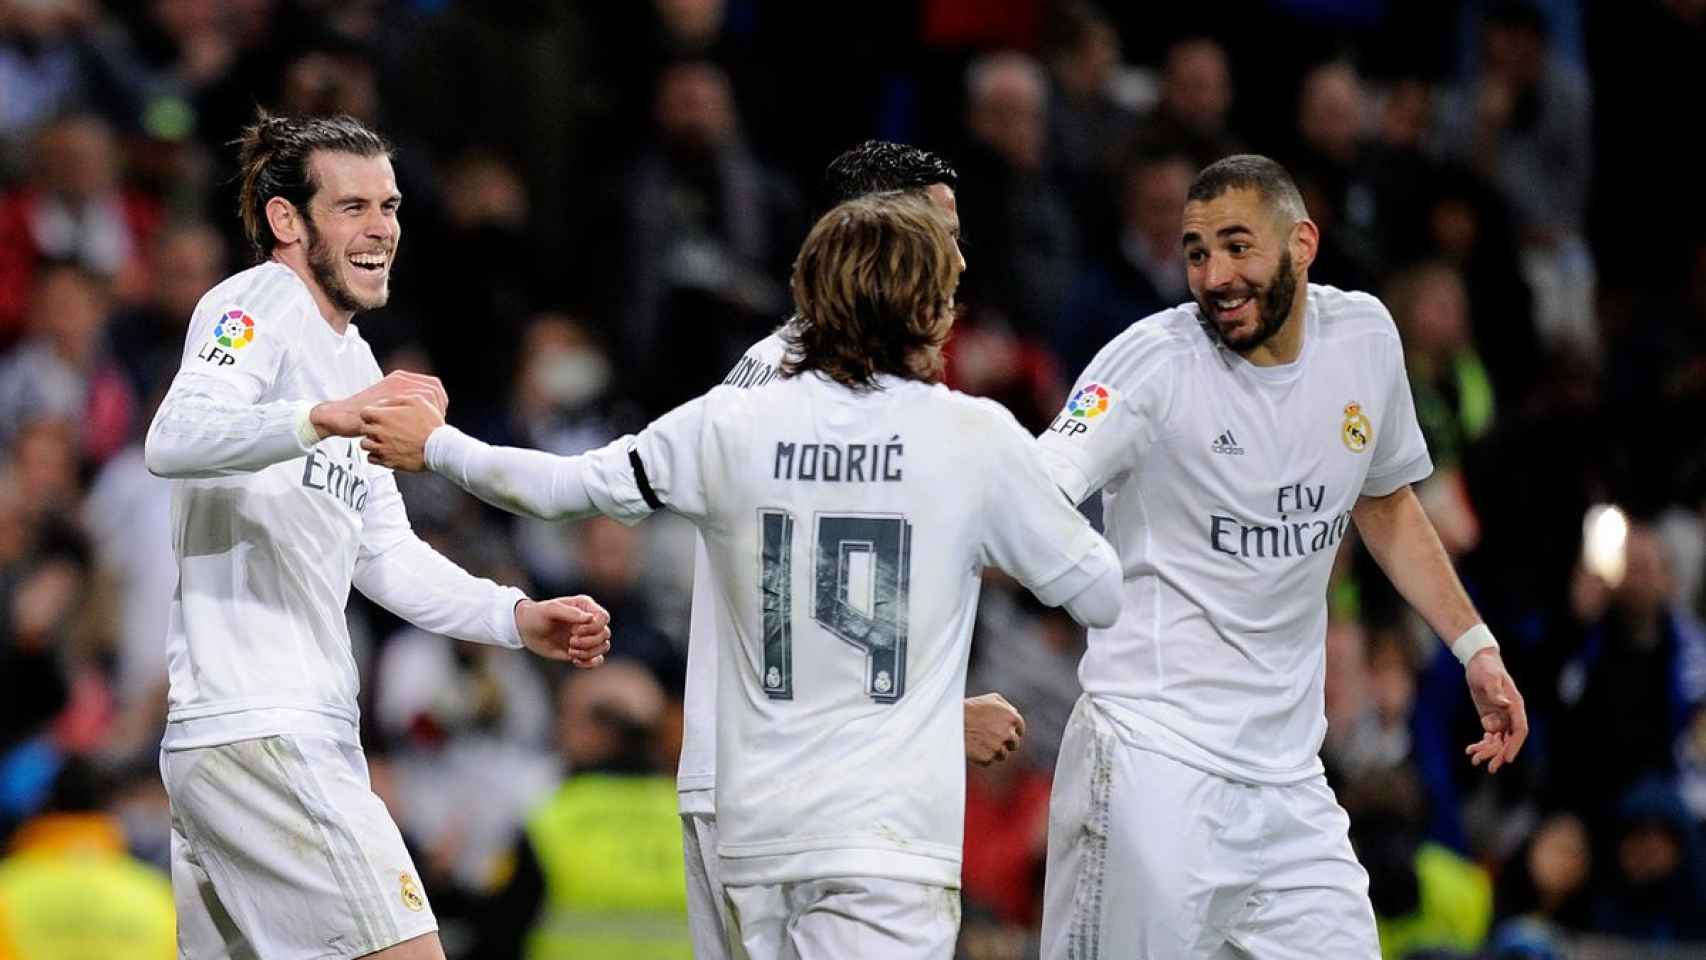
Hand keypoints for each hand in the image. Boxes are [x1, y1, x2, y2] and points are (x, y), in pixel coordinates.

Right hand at [311, 370, 447, 438]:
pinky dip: (422, 419)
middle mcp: (400, 380)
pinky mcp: (392, 402)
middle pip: (434, 389)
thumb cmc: (366, 412)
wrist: (343, 415)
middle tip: (438, 420)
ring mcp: (396, 390)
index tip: (440, 411)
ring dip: (433, 412)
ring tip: (431, 426)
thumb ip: (405, 401)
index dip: (441, 399)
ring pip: (428, 398)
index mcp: (401, 378)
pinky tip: (420, 430)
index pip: (433, 384)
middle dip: (440, 406)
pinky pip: (416, 409)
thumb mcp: (389, 402)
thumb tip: (426, 408)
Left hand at [360, 395, 444, 470]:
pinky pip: (371, 458)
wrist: (439, 447)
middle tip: (383, 427)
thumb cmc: (430, 425)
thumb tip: (384, 402)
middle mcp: (379, 432)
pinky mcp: (387, 461)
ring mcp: (382, 448)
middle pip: (363, 428)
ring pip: (365, 444)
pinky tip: (386, 450)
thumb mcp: (417, 401)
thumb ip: (396, 399)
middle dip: (371, 427)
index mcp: (383, 416)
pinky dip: (376, 455)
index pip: (364, 412)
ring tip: (383, 440)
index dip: (371, 413)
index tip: (378, 415)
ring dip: (372, 441)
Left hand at [516, 596, 610, 667]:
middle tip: (570, 641)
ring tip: (570, 651)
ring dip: (588, 652)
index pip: (604, 618)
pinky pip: (597, 660)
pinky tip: (574, 660)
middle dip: (588, 641)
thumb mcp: (550, 610)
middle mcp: (589, 622)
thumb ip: (570, 612)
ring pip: (604, 647)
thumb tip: (590, 618)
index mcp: (585, 608)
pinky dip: (589, 663)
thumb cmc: (537, 615)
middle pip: (605, 634)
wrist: (526, 630)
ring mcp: (587, 637)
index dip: (593, 628)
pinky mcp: (583, 651)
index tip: (574, 630)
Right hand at [964, 692, 1024, 765]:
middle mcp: (1008, 734)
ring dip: (993, 750)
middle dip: (1004, 742)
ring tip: (978, 741)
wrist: (952, 721)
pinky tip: (973, 747)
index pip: (1020, 729)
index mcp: (1012, 718)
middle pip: (1014, 744)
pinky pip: (988, 761)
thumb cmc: (971, 708)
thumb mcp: (990, 699)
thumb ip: (1006, 706)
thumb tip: (1015, 713)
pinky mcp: (988, 758)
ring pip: (1002, 755)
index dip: (1011, 730)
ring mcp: (998, 747)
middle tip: (990, 738)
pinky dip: (982, 756)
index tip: (1003, 731)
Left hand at [1463, 648, 1527, 772]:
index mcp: (1515, 705)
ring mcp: (1500, 717)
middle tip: (1491, 768)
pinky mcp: (1490, 717)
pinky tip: (1470, 750)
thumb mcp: (1489, 677)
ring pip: (1498, 741)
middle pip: (1509, 740)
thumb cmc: (1486, 668)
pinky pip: (1489, 736)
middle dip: (1500, 754)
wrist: (1479, 662)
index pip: (1519, 730)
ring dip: (1488, 752)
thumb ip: (1496, 691)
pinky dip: (1482, 744)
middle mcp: (1510, 714)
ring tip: (1474, 759)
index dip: (1514, 745)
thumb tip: (1504, 704)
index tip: (1507, 759)